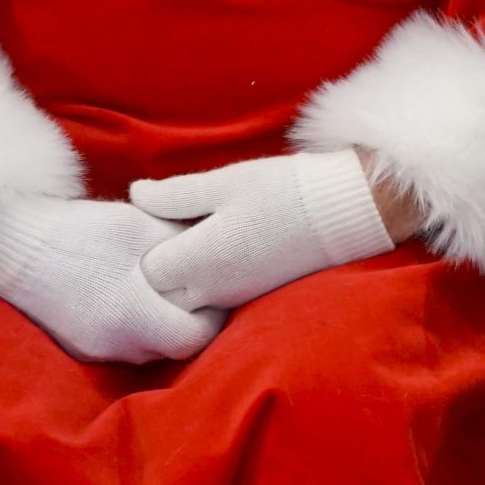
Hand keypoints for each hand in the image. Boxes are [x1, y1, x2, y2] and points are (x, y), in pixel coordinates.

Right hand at [0, 194, 222, 363]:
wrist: (8, 243)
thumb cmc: (79, 230)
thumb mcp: (142, 226)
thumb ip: (186, 247)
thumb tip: (224, 255)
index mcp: (132, 317)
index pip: (195, 339)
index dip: (213, 316)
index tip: (215, 289)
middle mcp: (114, 345)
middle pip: (173, 347)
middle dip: (190, 320)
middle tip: (195, 286)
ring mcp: (92, 349)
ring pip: (148, 347)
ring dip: (162, 323)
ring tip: (164, 287)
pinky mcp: (76, 346)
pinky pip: (122, 344)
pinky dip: (136, 324)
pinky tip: (132, 293)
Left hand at [129, 150, 395, 311]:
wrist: (349, 212)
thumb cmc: (285, 190)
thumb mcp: (226, 182)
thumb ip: (175, 193)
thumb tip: (136, 194)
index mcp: (200, 259)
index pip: (146, 271)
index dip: (144, 246)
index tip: (156, 221)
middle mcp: (212, 289)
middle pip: (161, 296)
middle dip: (158, 271)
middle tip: (171, 234)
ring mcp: (233, 298)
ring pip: (186, 303)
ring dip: (181, 279)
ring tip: (195, 240)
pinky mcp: (252, 297)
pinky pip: (211, 301)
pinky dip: (205, 283)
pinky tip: (220, 251)